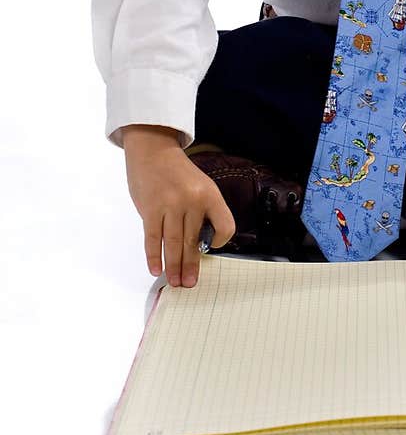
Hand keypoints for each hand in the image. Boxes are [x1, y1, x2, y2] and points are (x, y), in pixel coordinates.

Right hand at [122, 126, 236, 287]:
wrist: (153, 151)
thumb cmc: (177, 172)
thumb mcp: (200, 185)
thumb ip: (202, 211)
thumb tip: (200, 245)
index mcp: (210, 194)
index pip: (225, 225)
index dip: (220, 241)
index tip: (211, 248)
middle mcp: (192, 200)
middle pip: (193, 240)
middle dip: (191, 265)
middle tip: (190, 283)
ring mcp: (170, 204)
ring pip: (173, 243)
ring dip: (173, 266)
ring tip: (175, 282)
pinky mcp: (150, 209)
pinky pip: (153, 238)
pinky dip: (154, 255)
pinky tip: (156, 268)